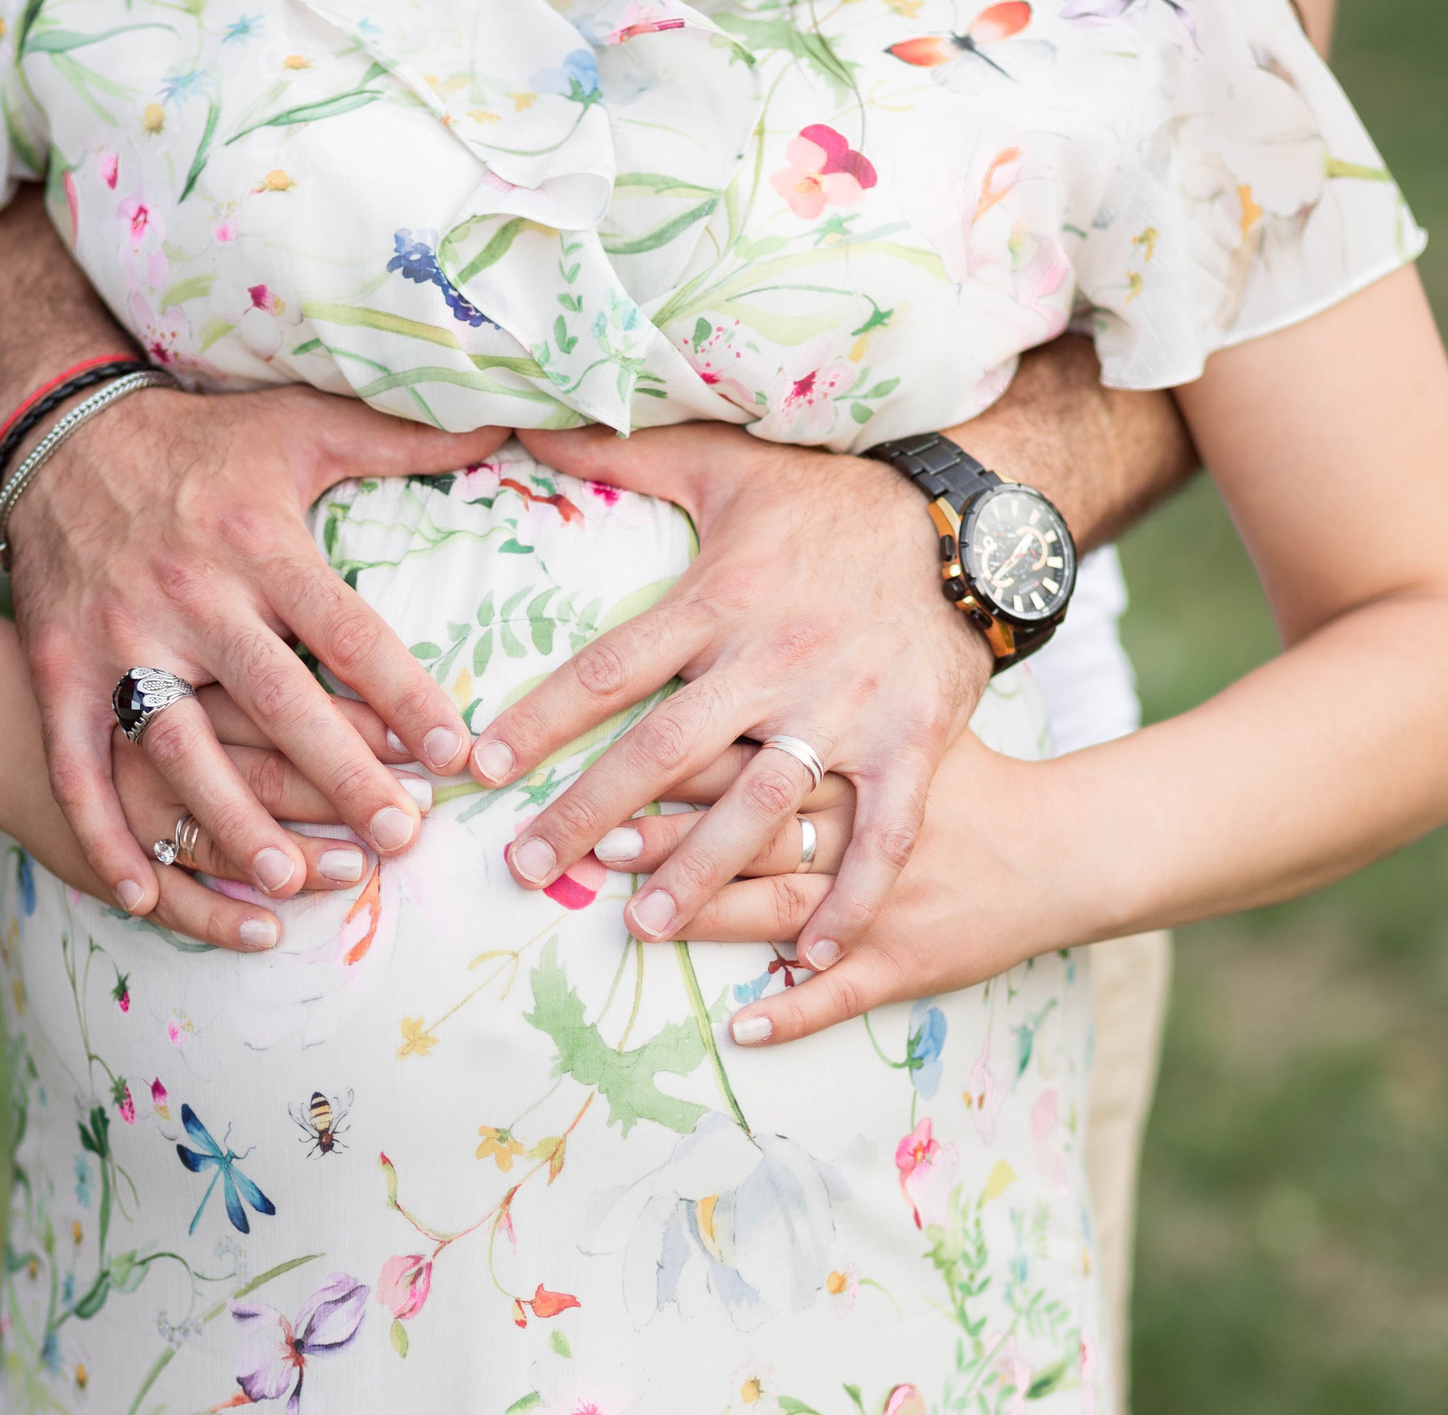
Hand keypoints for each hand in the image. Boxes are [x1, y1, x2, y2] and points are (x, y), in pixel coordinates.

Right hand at [6, 382, 505, 915]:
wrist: (57, 431)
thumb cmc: (202, 442)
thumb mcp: (300, 423)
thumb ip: (402, 436)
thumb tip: (505, 420)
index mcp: (258, 540)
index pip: (346, 629)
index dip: (403, 693)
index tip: (456, 756)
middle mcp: (190, 593)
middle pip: (275, 698)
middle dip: (340, 775)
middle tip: (401, 840)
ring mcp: (118, 635)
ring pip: (179, 743)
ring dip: (231, 818)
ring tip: (290, 880)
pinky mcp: (58, 665)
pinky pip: (76, 760)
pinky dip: (103, 830)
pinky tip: (142, 894)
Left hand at [477, 423, 989, 967]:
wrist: (968, 517)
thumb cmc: (831, 501)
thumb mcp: (729, 466)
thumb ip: (624, 456)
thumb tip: (527, 425)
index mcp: (718, 599)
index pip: (607, 666)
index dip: (540, 719)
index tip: (480, 768)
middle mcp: (773, 660)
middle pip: (664, 751)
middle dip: (588, 815)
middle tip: (527, 870)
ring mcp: (844, 710)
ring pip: (758, 806)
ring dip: (700, 872)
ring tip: (643, 927)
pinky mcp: (911, 745)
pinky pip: (881, 836)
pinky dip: (851, 899)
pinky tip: (813, 956)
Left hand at [597, 735, 1079, 1042]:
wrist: (1063, 845)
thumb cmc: (964, 779)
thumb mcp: (894, 720)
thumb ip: (812, 704)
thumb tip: (727, 660)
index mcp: (853, 758)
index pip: (753, 755)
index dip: (683, 764)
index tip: (615, 768)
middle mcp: (861, 825)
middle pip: (756, 830)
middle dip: (677, 841)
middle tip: (603, 846)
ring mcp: (883, 899)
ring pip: (785, 909)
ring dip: (712, 916)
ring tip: (640, 925)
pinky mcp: (909, 960)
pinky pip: (845, 994)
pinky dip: (793, 1013)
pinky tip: (739, 1027)